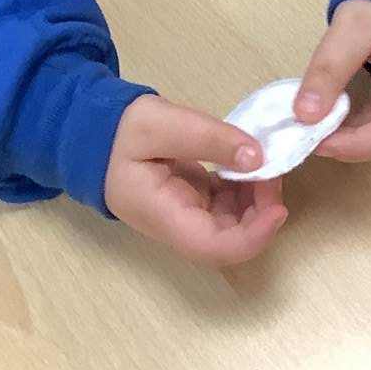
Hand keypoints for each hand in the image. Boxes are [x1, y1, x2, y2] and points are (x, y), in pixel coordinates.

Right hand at [104, 94, 287, 267]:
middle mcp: (175, 225)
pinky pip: (224, 206)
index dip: (252, 237)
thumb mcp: (160, 122)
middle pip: (226, 240)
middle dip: (259, 214)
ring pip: (230, 224)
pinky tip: (250, 164)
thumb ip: (207, 138)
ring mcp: (184, 215)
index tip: (278, 209)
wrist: (92, 133)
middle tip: (273, 171)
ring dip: (254, 201)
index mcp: (161, 214)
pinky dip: (244, 190)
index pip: (211, 246)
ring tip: (265, 163)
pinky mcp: (190, 201)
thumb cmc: (118, 130)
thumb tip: (257, 158)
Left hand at [295, 0, 370, 161]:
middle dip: (346, 146)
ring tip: (313, 128)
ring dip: (350, 139)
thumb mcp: (352, 25)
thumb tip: (304, 115)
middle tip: (304, 135)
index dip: (347, 146)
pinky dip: (357, 127)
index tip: (308, 139)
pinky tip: (331, 118)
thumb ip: (329, 68)